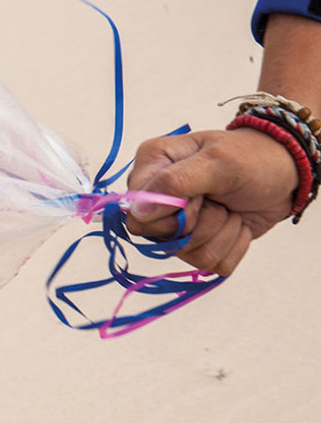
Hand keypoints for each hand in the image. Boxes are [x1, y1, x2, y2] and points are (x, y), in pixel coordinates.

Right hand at [125, 128, 298, 274]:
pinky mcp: (200, 245)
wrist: (284, 173)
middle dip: (203, 224)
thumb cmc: (251, 158)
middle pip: (164, 241)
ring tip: (231, 208)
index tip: (200, 196)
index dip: (171, 215)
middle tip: (219, 200)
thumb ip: (174, 183)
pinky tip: (237, 222)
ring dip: (223, 233)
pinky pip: (211, 264)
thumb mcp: (218, 161)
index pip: (138, 217)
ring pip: (191, 256)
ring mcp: (177, 226)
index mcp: (151, 169)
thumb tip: (137, 213)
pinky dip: (234, 245)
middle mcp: (158, 200)